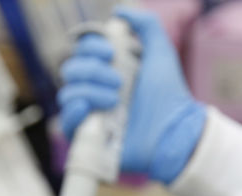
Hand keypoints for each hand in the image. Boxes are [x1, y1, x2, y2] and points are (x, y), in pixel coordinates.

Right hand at [57, 7, 206, 184]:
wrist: (175, 131)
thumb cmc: (170, 95)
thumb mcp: (161, 52)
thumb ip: (146, 25)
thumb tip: (119, 11)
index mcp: (108, 70)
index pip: (82, 52)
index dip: (91, 47)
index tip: (110, 52)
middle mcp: (96, 90)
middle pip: (70, 70)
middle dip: (92, 70)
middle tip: (118, 81)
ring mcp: (91, 114)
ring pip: (68, 94)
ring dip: (89, 91)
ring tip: (115, 100)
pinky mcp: (89, 137)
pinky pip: (66, 123)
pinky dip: (73, 112)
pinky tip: (88, 109)